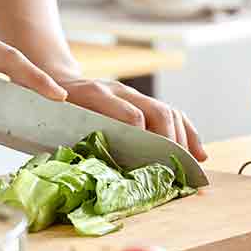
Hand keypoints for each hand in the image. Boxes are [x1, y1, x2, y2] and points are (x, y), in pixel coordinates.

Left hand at [54, 76, 207, 161]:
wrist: (54, 80)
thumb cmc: (52, 111)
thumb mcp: (55, 123)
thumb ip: (74, 140)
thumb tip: (95, 170)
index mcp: (94, 95)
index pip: (129, 114)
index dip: (144, 137)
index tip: (152, 161)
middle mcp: (118, 91)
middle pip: (156, 111)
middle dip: (170, 141)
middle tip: (176, 169)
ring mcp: (132, 94)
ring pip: (168, 112)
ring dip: (184, 140)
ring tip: (191, 166)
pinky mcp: (141, 101)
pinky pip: (172, 114)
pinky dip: (187, 134)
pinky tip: (198, 154)